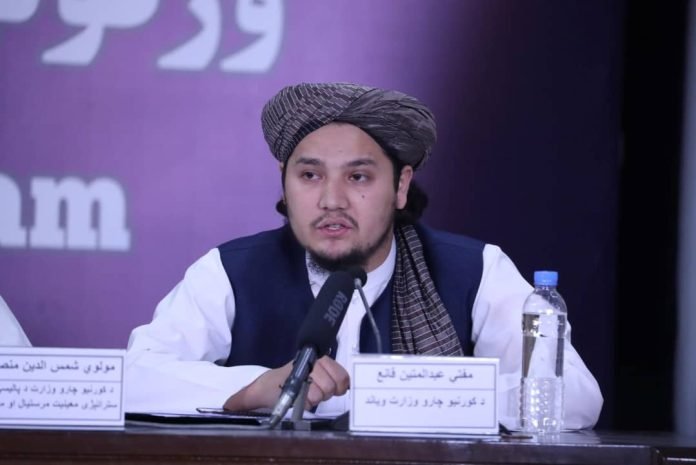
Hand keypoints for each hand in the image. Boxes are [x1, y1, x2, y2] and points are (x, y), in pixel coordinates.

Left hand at [222, 356, 349, 411]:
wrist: (281, 380)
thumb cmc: (271, 386)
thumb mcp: (257, 393)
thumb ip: (242, 399)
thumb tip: (226, 406)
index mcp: (295, 367)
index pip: (314, 383)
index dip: (311, 395)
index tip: (306, 398)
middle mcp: (312, 361)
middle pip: (328, 385)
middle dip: (320, 394)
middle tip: (310, 394)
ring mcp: (325, 362)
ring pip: (338, 382)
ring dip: (331, 390)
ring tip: (320, 392)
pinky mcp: (334, 367)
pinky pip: (346, 378)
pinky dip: (342, 385)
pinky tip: (333, 390)